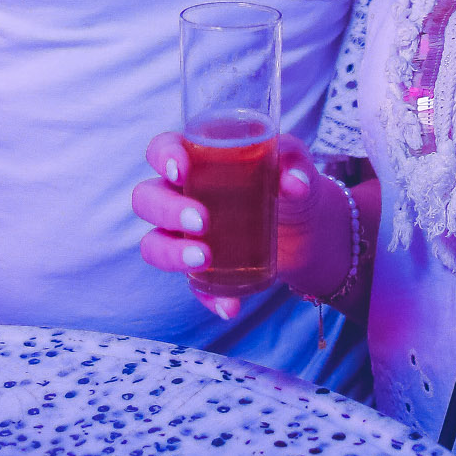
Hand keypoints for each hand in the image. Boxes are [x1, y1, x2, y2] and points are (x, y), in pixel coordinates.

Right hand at [133, 131, 345, 321]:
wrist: (308, 225)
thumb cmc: (288, 179)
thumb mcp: (294, 163)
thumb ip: (295, 163)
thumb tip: (293, 184)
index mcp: (195, 157)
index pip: (161, 149)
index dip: (163, 157)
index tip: (182, 171)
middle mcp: (181, 193)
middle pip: (147, 198)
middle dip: (167, 211)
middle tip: (202, 222)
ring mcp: (185, 234)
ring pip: (153, 243)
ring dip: (171, 254)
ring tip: (204, 259)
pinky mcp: (201, 267)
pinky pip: (190, 285)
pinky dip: (207, 296)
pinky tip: (228, 306)